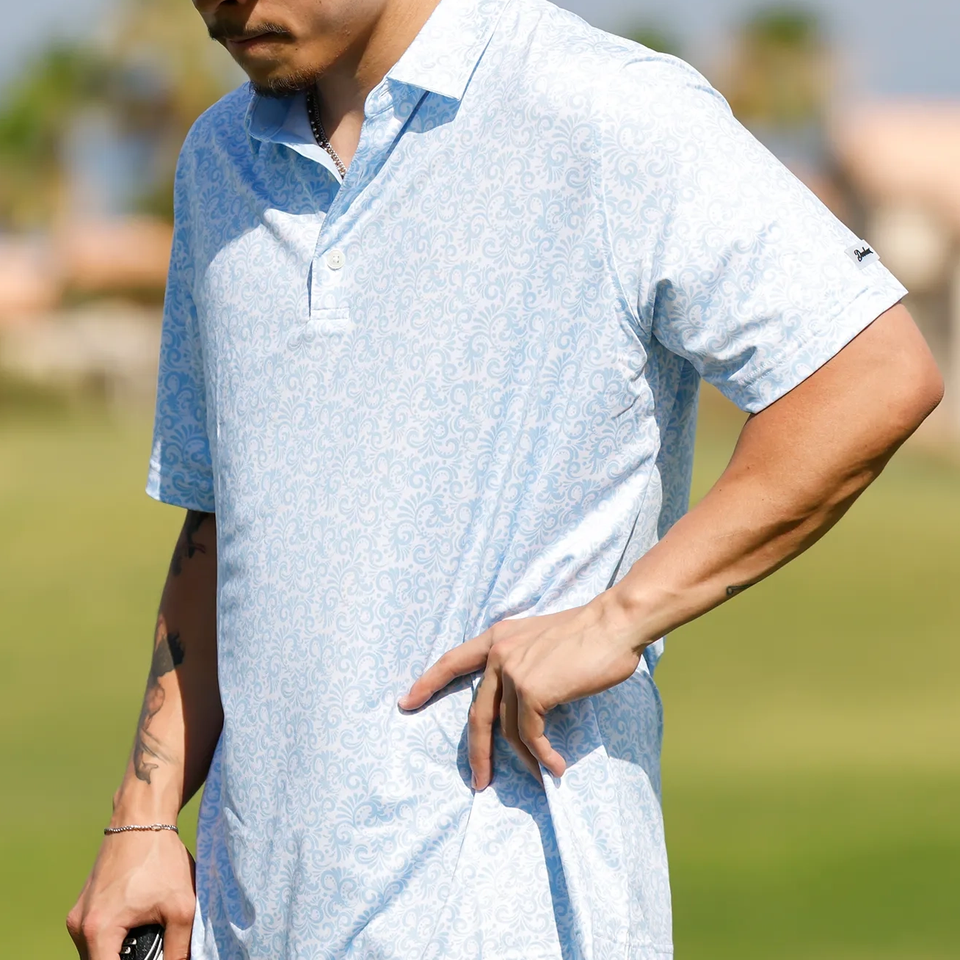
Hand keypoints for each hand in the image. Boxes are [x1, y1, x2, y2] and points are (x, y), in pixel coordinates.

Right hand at [66, 829, 195, 959]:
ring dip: (120, 953)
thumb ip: (179, 947)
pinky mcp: (83, 906)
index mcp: (98, 931)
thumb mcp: (180, 906)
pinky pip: (96, 936)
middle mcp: (80, 927)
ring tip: (150, 939)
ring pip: (97, 953)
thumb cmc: (161, 858)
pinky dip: (115, 939)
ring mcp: (78, 915)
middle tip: (154, 950)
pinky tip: (139, 926)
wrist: (141, 819)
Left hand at [399, 592, 645, 788]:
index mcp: (499, 638)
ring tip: (542, 773)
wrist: (615, 624)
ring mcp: (513, 671)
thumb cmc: (590, 635)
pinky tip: (555, 765)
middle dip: (477, 752)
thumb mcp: (543, 641)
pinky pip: (530, 736)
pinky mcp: (531, 691)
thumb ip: (523, 663)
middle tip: (478, 780)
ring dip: (525, 758)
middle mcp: (499, 654)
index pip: (453, 661)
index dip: (428, 682)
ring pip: (508, 730)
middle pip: (478, 713)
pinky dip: (542, 756)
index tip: (406, 702)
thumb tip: (522, 702)